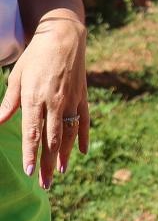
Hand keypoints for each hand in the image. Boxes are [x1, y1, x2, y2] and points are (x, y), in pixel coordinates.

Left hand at [0, 17, 87, 189]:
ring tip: (61, 172)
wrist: (64, 36)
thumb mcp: (17, 77)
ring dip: (64, 154)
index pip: (33, 132)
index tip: (31, 171)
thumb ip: (9, 102)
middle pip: (51, 138)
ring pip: (69, 133)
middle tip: (45, 183)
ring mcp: (72, 99)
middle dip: (48, 162)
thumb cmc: (36, 56)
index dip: (32, 153)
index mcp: (35, 97)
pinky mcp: (83, 96)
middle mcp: (55, 101)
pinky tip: (81, 152)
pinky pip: (84, 120)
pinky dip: (83, 137)